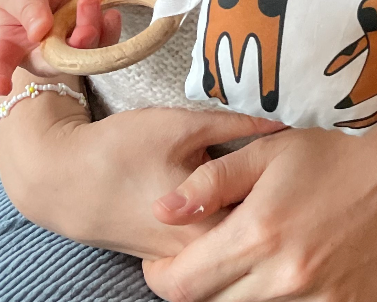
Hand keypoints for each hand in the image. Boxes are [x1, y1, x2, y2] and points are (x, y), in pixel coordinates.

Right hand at [0, 0, 120, 94]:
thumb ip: (28, 7)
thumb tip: (38, 32)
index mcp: (8, 40)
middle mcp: (36, 49)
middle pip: (53, 64)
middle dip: (71, 54)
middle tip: (83, 32)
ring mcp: (64, 42)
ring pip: (82, 54)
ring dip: (92, 33)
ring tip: (89, 1)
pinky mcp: (88, 30)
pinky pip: (103, 41)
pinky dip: (109, 30)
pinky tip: (111, 14)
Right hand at [0, 70, 283, 259]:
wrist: (63, 178)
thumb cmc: (122, 147)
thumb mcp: (184, 124)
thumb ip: (239, 121)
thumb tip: (285, 115)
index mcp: (208, 224)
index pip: (270, 221)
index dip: (294, 195)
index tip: (313, 170)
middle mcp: (199, 254)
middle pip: (258, 242)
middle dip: (280, 213)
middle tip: (298, 181)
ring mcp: (184, 261)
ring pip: (238, 252)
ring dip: (257, 225)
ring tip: (275, 191)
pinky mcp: (171, 257)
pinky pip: (216, 254)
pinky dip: (233, 230)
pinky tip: (242, 202)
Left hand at [144, 100, 376, 301]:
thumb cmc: (336, 148)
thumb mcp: (269, 150)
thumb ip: (211, 183)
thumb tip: (160, 210)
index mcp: (259, 233)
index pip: (182, 285)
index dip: (162, 275)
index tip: (165, 258)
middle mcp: (285, 278)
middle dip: (200, 283)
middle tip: (210, 253)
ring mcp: (320, 301)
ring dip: (239, 294)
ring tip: (250, 259)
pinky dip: (282, 301)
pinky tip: (287, 273)